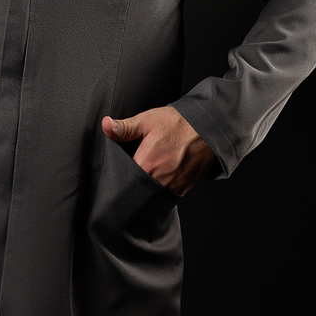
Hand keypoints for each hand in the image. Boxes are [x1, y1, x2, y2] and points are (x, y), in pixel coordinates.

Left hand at [101, 105, 215, 195]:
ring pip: (150, 194)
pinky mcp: (182, 189)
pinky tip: (159, 178)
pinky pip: (165, 195)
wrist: (209, 129)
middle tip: (133, 171)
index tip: (117, 171)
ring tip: (147, 174)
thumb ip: (125, 128)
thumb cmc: (179, 124)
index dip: (118, 175)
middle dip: (131, 183)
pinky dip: (160, 189)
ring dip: (146, 188)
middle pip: (136, 189)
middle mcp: (158, 180)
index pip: (123, 178)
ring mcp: (171, 186)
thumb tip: (105, 125)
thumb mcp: (148, 120)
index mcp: (145, 164)